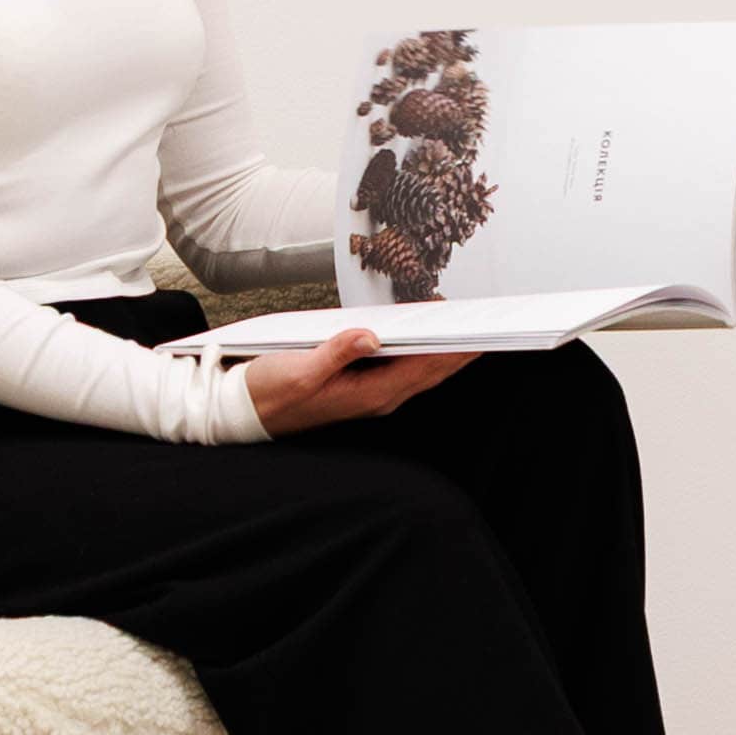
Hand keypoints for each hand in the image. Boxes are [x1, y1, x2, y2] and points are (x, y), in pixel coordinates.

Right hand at [241, 330, 477, 435]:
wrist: (245, 410)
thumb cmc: (270, 392)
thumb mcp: (300, 369)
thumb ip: (336, 352)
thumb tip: (370, 335)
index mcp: (369, 395)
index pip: (425, 370)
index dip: (456, 352)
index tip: (481, 334)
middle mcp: (377, 397)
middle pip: (431, 371)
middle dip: (461, 350)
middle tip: (491, 324)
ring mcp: (370, 392)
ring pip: (420, 369)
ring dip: (446, 350)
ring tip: (470, 324)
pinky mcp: (360, 384)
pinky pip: (403, 366)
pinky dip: (422, 349)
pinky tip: (429, 332)